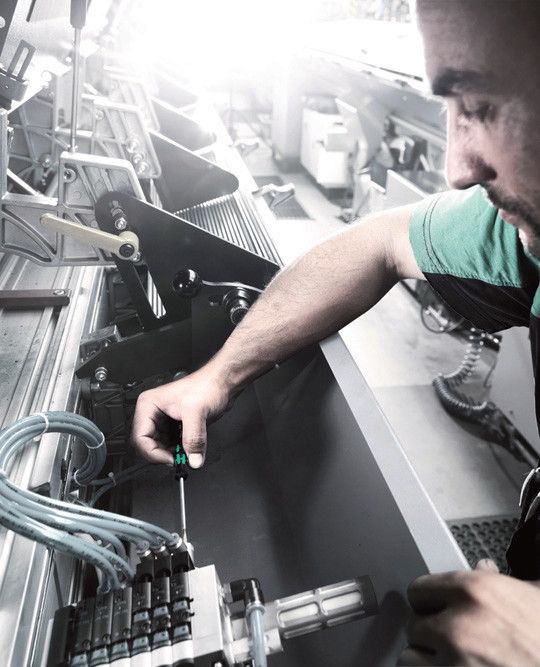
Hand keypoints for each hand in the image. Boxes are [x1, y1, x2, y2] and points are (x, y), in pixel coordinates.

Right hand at [131, 367, 232, 467]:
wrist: (222, 383)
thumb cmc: (207, 385)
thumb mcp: (197, 412)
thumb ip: (194, 438)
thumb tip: (193, 460)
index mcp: (149, 405)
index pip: (140, 437)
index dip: (153, 453)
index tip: (170, 459)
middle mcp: (154, 413)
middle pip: (148, 445)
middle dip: (163, 455)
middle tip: (178, 460)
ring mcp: (164, 420)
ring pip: (160, 447)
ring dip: (172, 454)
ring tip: (186, 454)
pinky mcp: (175, 426)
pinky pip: (171, 445)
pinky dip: (180, 451)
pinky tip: (189, 450)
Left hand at [399, 560, 539, 665]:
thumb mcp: (534, 596)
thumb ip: (501, 582)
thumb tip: (483, 568)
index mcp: (475, 591)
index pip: (419, 589)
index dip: (431, 602)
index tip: (439, 610)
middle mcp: (458, 625)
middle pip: (415, 626)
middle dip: (431, 634)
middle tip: (455, 642)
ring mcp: (454, 664)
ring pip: (412, 658)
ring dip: (429, 661)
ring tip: (453, 662)